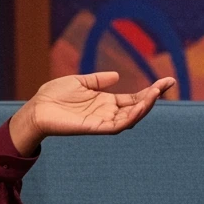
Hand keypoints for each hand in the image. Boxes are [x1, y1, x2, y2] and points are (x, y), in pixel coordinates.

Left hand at [10, 71, 176, 153]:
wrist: (36, 107)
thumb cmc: (54, 95)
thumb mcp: (80, 82)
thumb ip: (98, 80)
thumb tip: (117, 76)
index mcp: (105, 101)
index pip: (134, 98)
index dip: (151, 91)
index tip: (168, 81)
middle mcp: (106, 113)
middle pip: (136, 108)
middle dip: (152, 98)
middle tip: (165, 84)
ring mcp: (101, 121)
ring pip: (130, 119)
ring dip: (144, 108)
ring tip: (154, 94)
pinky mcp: (93, 128)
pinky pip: (116, 126)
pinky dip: (129, 118)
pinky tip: (138, 106)